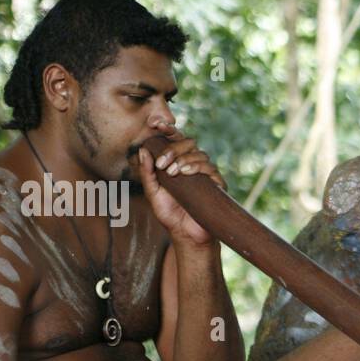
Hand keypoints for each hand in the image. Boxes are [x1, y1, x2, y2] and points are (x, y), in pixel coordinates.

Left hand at [134, 121, 226, 247]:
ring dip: (185, 160)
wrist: (186, 235)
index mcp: (178, 163)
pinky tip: (185, 174)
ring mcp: (207, 176)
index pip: (176, 140)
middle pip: (189, 143)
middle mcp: (194, 166)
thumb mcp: (152, 193)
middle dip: (174, 149)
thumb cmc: (170, 215)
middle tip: (163, 163)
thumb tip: (143, 151)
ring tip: (173, 172)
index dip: (169, 130)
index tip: (157, 125)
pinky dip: (198, 168)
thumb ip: (147, 173)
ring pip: (200, 155)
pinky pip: (211, 170)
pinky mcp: (217, 186)